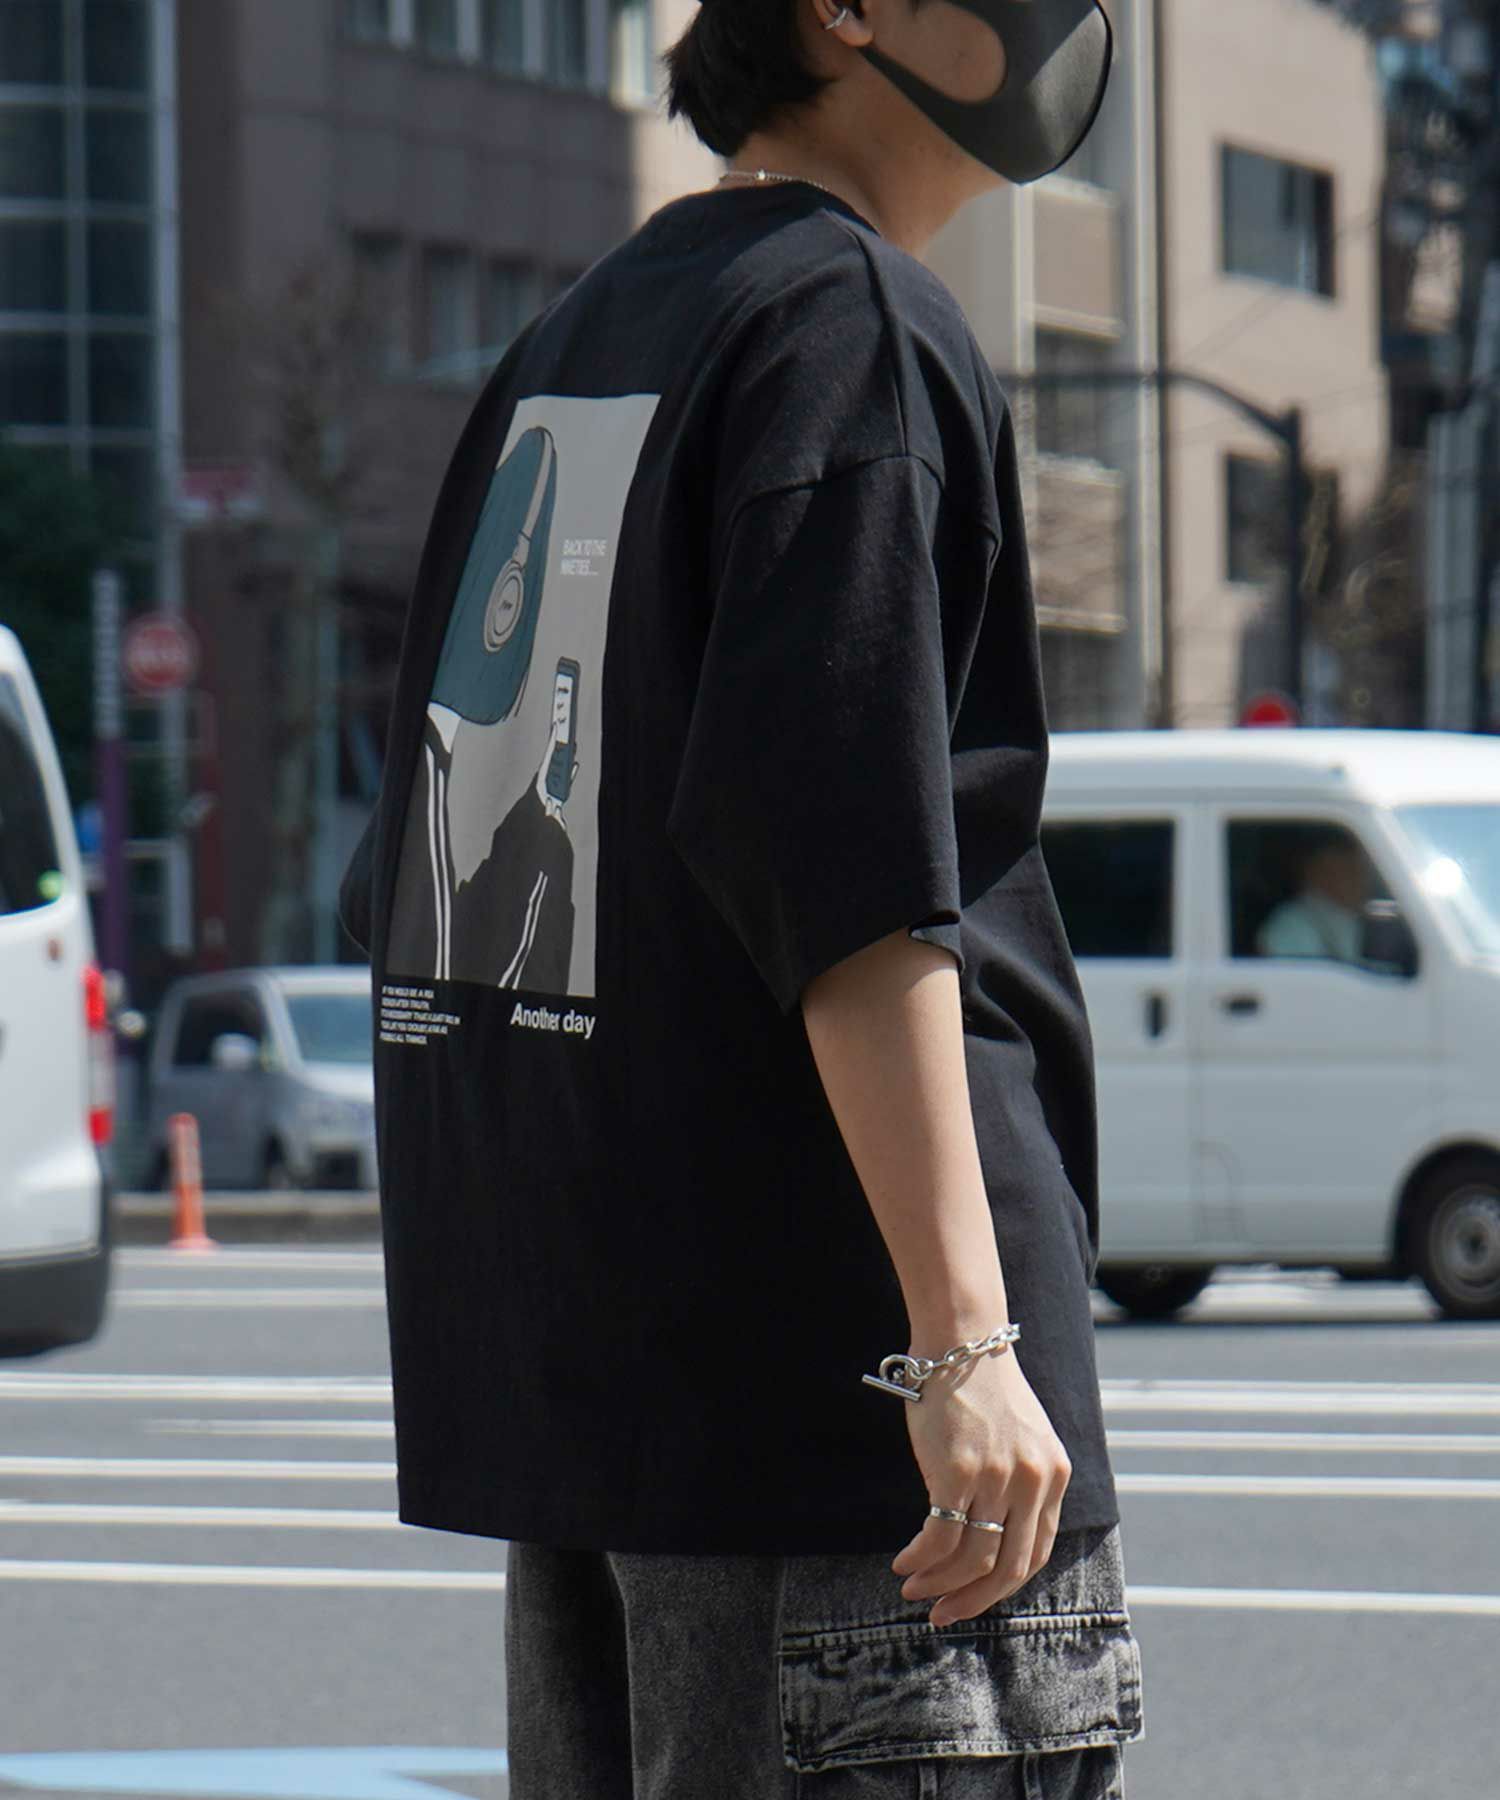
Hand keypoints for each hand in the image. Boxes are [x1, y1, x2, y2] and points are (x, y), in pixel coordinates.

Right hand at [890, 1347, 1070, 1626]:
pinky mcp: (959, 1471)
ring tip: (913, 1588)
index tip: (974, 1599)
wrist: (960, 1342)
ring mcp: (997, 1479)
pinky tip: (904, 1563)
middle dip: (973, 1601)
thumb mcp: (1021, 1437)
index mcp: (1054, 1476)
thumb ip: (1019, 1482)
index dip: (1003, 1586)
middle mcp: (1033, 1483)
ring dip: (939, 1583)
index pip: (1036, 1553)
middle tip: (943, 1614)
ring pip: (971, 1560)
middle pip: (1008, 1569)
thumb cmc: (981, 1387)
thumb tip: (991, 1535)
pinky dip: (920, 1559)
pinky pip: (939, 1536)